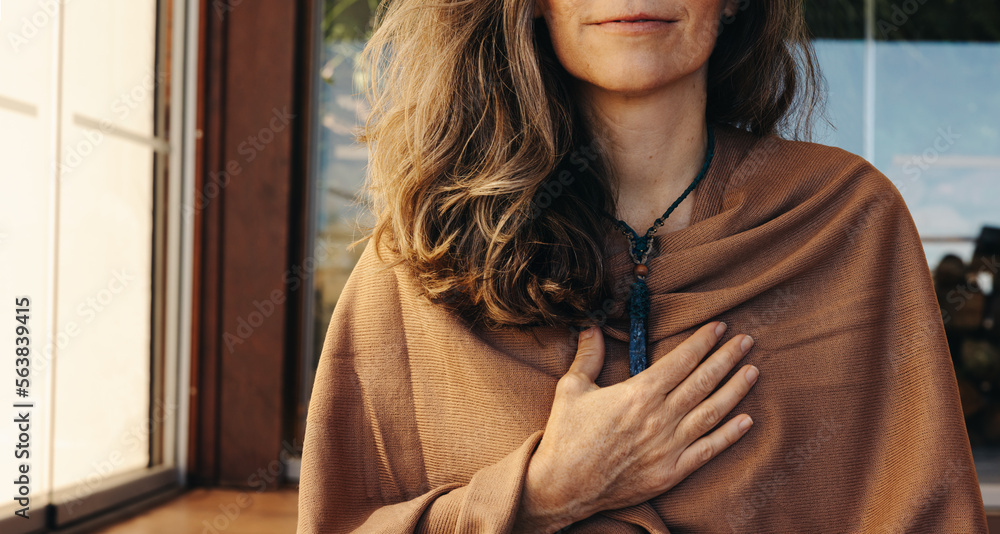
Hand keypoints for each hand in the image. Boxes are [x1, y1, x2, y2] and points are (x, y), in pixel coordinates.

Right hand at [514, 321, 757, 531]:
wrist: (563, 487)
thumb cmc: (565, 436)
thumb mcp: (571, 389)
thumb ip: (587, 356)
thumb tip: (590, 327)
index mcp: (637, 394)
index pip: (680, 361)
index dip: (702, 342)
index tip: (719, 327)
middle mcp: (659, 418)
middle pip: (702, 382)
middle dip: (727, 358)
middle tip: (746, 341)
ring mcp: (668, 447)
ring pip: (711, 413)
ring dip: (735, 390)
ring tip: (753, 371)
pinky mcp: (670, 472)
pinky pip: (707, 450)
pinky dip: (729, 435)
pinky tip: (747, 420)